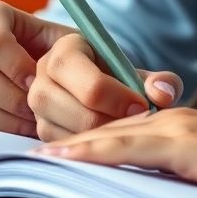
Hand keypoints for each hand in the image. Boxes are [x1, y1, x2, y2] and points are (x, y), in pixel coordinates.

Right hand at [0, 0, 75, 135]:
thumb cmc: (57, 53)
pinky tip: (18, 130)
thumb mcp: (64, 41)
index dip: (17, 65)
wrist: (42, 71)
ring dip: (5, 119)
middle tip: (37, 108)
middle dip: (12, 96)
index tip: (38, 80)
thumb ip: (61, 48)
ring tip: (33, 122)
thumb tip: (50, 71)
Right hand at [30, 32, 181, 139]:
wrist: (109, 91)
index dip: (114, 95)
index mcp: (67, 48)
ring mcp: (35, 102)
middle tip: (129, 123)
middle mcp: (42, 73)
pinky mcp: (37, 127)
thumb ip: (161, 82)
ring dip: (88, 136)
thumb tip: (162, 94)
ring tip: (118, 133)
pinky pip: (53, 143)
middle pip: (59, 103)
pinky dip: (79, 149)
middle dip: (99, 118)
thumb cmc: (124, 81)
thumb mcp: (143, 76)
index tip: (140, 106)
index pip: (78, 72)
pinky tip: (103, 144)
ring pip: (51, 127)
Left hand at [33, 109, 196, 197]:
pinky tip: (65, 155)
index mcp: (178, 127)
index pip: (118, 131)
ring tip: (29, 155)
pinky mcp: (185, 144)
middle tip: (22, 152)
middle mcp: (171, 121)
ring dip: (67, 144)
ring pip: (108, 133)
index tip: (48, 153)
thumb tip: (149, 190)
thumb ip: (182, 172)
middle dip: (64, 136)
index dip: (83, 141)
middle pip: (105, 127)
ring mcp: (178, 129)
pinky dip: (92, 150)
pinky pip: (127, 146)